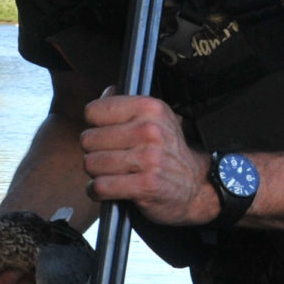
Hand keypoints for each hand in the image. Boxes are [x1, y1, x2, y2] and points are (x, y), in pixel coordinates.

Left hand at [81, 91, 219, 227]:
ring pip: (91, 163)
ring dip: (96, 173)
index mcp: (149, 108)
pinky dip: (98, 191)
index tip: (105, 134)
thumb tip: (105, 92)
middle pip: (88, 139)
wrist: (195, 184)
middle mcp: (149, 130)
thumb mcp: (155, 119)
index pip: (93, 111)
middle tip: (110, 157)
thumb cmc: (168, 151)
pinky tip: (110, 189)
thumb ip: (126, 105)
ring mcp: (148, 158)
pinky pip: (99, 186)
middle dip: (94, 151)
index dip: (94, 126)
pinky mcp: (145, 185)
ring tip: (112, 173)